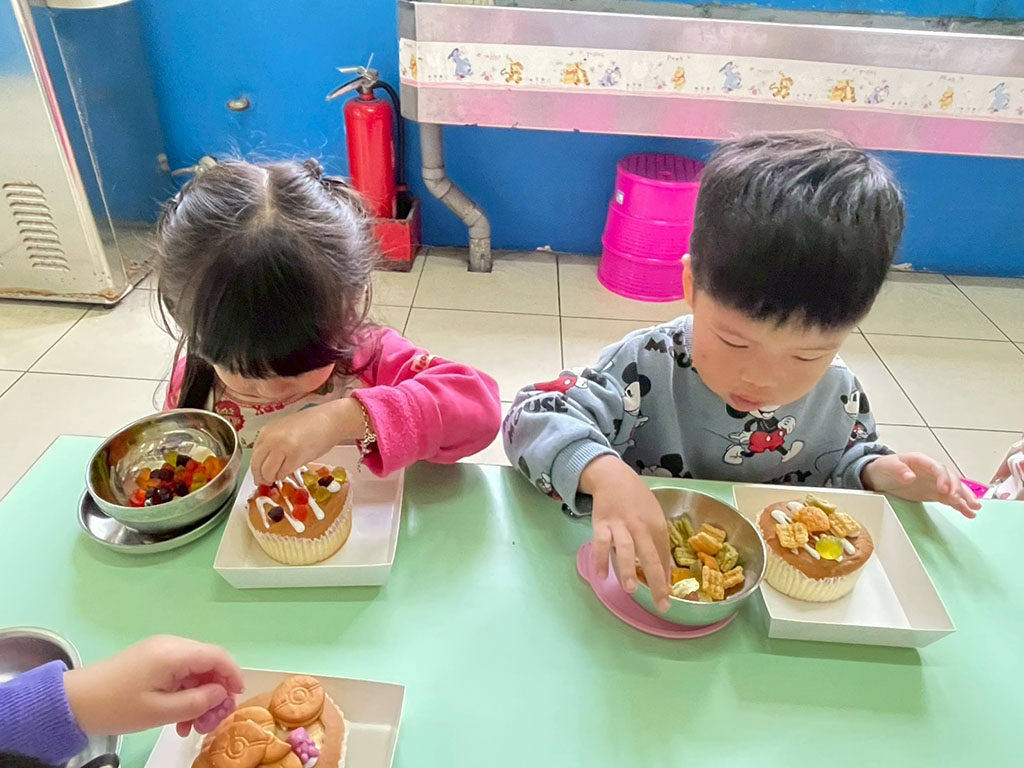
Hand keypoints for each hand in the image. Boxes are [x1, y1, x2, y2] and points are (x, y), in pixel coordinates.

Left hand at [63, 635, 243, 737]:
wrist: (72, 702)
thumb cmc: (116, 706)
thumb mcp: (159, 711)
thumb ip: (196, 702)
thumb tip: (221, 694)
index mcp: (174, 653)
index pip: (217, 656)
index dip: (233, 675)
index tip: (237, 698)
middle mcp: (170, 645)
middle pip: (208, 663)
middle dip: (215, 692)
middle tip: (210, 722)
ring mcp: (160, 651)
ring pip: (194, 670)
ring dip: (199, 696)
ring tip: (192, 726)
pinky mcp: (150, 660)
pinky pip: (179, 673)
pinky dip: (185, 693)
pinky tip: (178, 718)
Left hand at [251, 398, 364, 484]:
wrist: (330, 420)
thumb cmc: (312, 425)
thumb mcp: (285, 431)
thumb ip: (273, 444)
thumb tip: (267, 464)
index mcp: (266, 431)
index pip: (254, 455)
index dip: (256, 468)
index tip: (260, 475)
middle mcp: (271, 439)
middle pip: (257, 465)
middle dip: (261, 477)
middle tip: (267, 482)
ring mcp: (282, 447)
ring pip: (267, 472)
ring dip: (273, 477)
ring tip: (280, 476)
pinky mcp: (294, 456)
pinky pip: (283, 473)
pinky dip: (284, 475)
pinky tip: (290, 471)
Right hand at [581, 455, 672, 611]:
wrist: (614, 476)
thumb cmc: (637, 501)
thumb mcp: (653, 517)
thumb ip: (657, 543)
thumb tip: (663, 572)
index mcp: (657, 525)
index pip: (664, 555)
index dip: (666, 578)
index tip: (668, 599)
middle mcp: (641, 526)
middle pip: (650, 555)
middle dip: (656, 581)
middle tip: (661, 603)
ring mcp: (620, 525)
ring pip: (626, 548)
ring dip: (628, 568)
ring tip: (630, 588)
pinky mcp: (602, 523)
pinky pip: (601, 542)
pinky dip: (600, 558)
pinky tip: (601, 575)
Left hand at [861, 453, 980, 518]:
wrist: (878, 476)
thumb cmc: (883, 467)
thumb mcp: (887, 466)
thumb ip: (898, 470)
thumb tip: (910, 476)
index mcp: (921, 461)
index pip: (937, 468)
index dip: (943, 478)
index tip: (944, 490)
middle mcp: (932, 471)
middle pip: (950, 478)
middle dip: (958, 489)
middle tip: (961, 501)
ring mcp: (935, 482)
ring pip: (954, 488)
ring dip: (965, 498)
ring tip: (975, 508)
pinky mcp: (935, 493)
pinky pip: (950, 498)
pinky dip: (960, 505)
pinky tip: (969, 513)